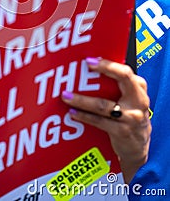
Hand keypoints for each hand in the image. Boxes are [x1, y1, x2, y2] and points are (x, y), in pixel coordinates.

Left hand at [61, 58, 150, 183]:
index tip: (89, 60)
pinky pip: (100, 122)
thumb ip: (115, 83)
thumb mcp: (128, 96)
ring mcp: (131, 117)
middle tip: (79, 70)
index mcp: (138, 87)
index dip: (107, 64)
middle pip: (122, 80)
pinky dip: (84, 116)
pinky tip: (72, 112)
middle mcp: (138, 100)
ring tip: (66, 96)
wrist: (138, 144)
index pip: (125, 71)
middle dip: (101, 71)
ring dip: (82, 100)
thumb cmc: (128, 114)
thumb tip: (88, 66)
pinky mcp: (122, 132)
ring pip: (103, 105)